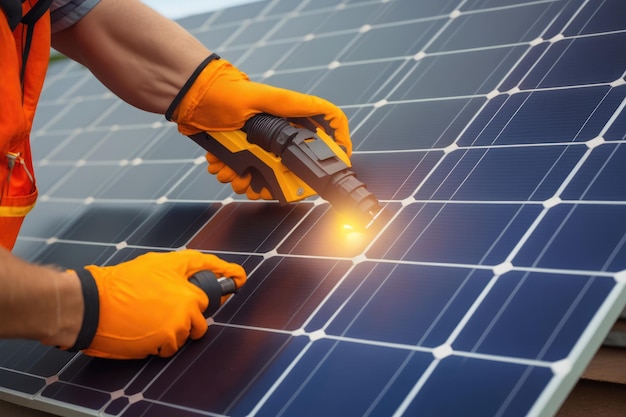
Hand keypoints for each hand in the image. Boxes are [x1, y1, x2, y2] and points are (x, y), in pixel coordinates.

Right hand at [70, 250, 245, 358]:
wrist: (94, 305)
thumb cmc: (123, 282)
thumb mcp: (159, 262)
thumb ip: (188, 265)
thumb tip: (213, 267)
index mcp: (188, 288)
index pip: (216, 285)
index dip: (230, 277)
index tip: (241, 278)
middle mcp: (188, 308)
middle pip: (202, 316)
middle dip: (191, 312)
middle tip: (167, 306)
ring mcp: (177, 328)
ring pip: (188, 332)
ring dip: (177, 328)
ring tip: (152, 317)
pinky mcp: (164, 344)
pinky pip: (172, 347)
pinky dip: (163, 342)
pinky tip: (146, 330)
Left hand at [168, 54, 351, 198]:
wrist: (188, 97)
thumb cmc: (222, 90)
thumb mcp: (262, 97)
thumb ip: (294, 105)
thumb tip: (329, 117)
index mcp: (291, 116)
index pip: (324, 132)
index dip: (335, 149)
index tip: (334, 168)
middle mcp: (279, 132)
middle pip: (292, 168)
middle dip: (275, 182)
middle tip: (261, 186)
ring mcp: (259, 144)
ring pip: (265, 177)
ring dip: (247, 181)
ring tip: (232, 171)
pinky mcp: (240, 152)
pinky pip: (243, 175)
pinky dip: (231, 175)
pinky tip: (220, 165)